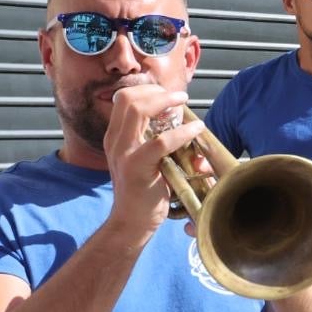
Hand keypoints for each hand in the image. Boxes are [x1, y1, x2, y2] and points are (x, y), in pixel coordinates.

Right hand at [102, 86, 206, 244]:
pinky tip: (196, 129)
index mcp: (115, 136)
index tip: (168, 94)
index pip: (123, 98)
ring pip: (139, 111)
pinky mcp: (137, 167)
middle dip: (156, 91)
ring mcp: (124, 152)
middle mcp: (115, 140)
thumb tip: (190, 126)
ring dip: (166, 102)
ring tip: (184, 103)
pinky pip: (161, 142)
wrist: (131, 221)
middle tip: (178, 97)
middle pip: (128, 98)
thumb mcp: (147, 160)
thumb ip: (159, 141)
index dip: (147, 90)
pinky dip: (183, 132)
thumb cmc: (144, 191)